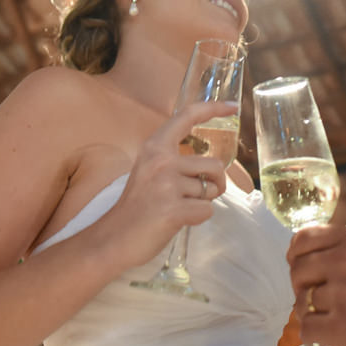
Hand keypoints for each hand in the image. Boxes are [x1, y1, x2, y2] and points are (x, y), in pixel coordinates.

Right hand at [105, 100, 235, 267]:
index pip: (187, 117)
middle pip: (215, 165)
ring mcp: (167, 185)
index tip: (233, 106)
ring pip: (212, 189)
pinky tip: (176, 220)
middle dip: (216, 183)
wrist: (113, 238)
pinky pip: (206, 210)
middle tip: (196, 196)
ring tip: (182, 207)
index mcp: (154, 147)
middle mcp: (161, 161)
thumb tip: (212, 166)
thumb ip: (173, 160)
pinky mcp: (173, 209)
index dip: (213, 109)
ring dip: (204, 201)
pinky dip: (197, 218)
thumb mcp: (148, 170)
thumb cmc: (136, 206)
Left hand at [287, 224, 345, 345]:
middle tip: (318, 302)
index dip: (297, 255)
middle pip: (298, 270)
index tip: (300, 267)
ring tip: (334, 321)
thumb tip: (315, 258)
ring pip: (302, 301)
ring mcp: (342, 294)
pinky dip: (315, 335)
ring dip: (313, 314)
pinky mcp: (340, 327)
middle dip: (303, 287)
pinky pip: (307, 328)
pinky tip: (332, 337)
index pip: (304, 238)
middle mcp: (345, 260)